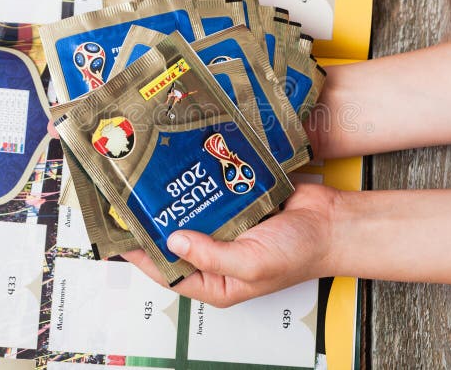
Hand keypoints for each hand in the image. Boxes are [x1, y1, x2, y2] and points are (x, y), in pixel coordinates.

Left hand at [123, 183, 341, 306]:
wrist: (333, 223)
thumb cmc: (300, 253)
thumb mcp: (251, 264)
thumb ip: (211, 255)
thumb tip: (173, 240)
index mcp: (216, 282)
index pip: (168, 272)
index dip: (140, 256)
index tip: (117, 238)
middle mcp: (217, 255)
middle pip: (175, 241)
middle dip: (155, 224)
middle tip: (129, 200)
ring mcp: (227, 227)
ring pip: (192, 214)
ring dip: (177, 199)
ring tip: (151, 180)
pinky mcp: (237, 203)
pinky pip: (212, 194)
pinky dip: (201, 183)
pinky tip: (186, 168)